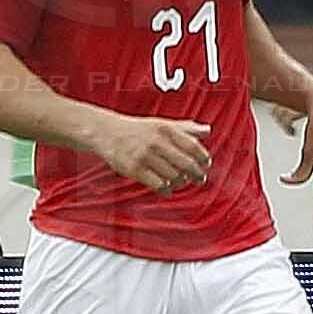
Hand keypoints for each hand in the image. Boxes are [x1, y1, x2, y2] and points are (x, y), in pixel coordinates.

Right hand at [95, 113, 215, 194]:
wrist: (105, 132)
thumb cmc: (136, 129)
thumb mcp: (161, 124)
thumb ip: (185, 128)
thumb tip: (207, 130)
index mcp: (166, 129)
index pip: (193, 146)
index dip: (203, 158)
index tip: (205, 164)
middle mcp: (156, 142)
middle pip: (187, 164)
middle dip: (197, 174)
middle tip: (200, 179)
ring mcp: (144, 156)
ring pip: (174, 176)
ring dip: (181, 182)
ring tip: (180, 182)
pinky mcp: (133, 169)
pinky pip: (158, 185)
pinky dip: (166, 189)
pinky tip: (166, 187)